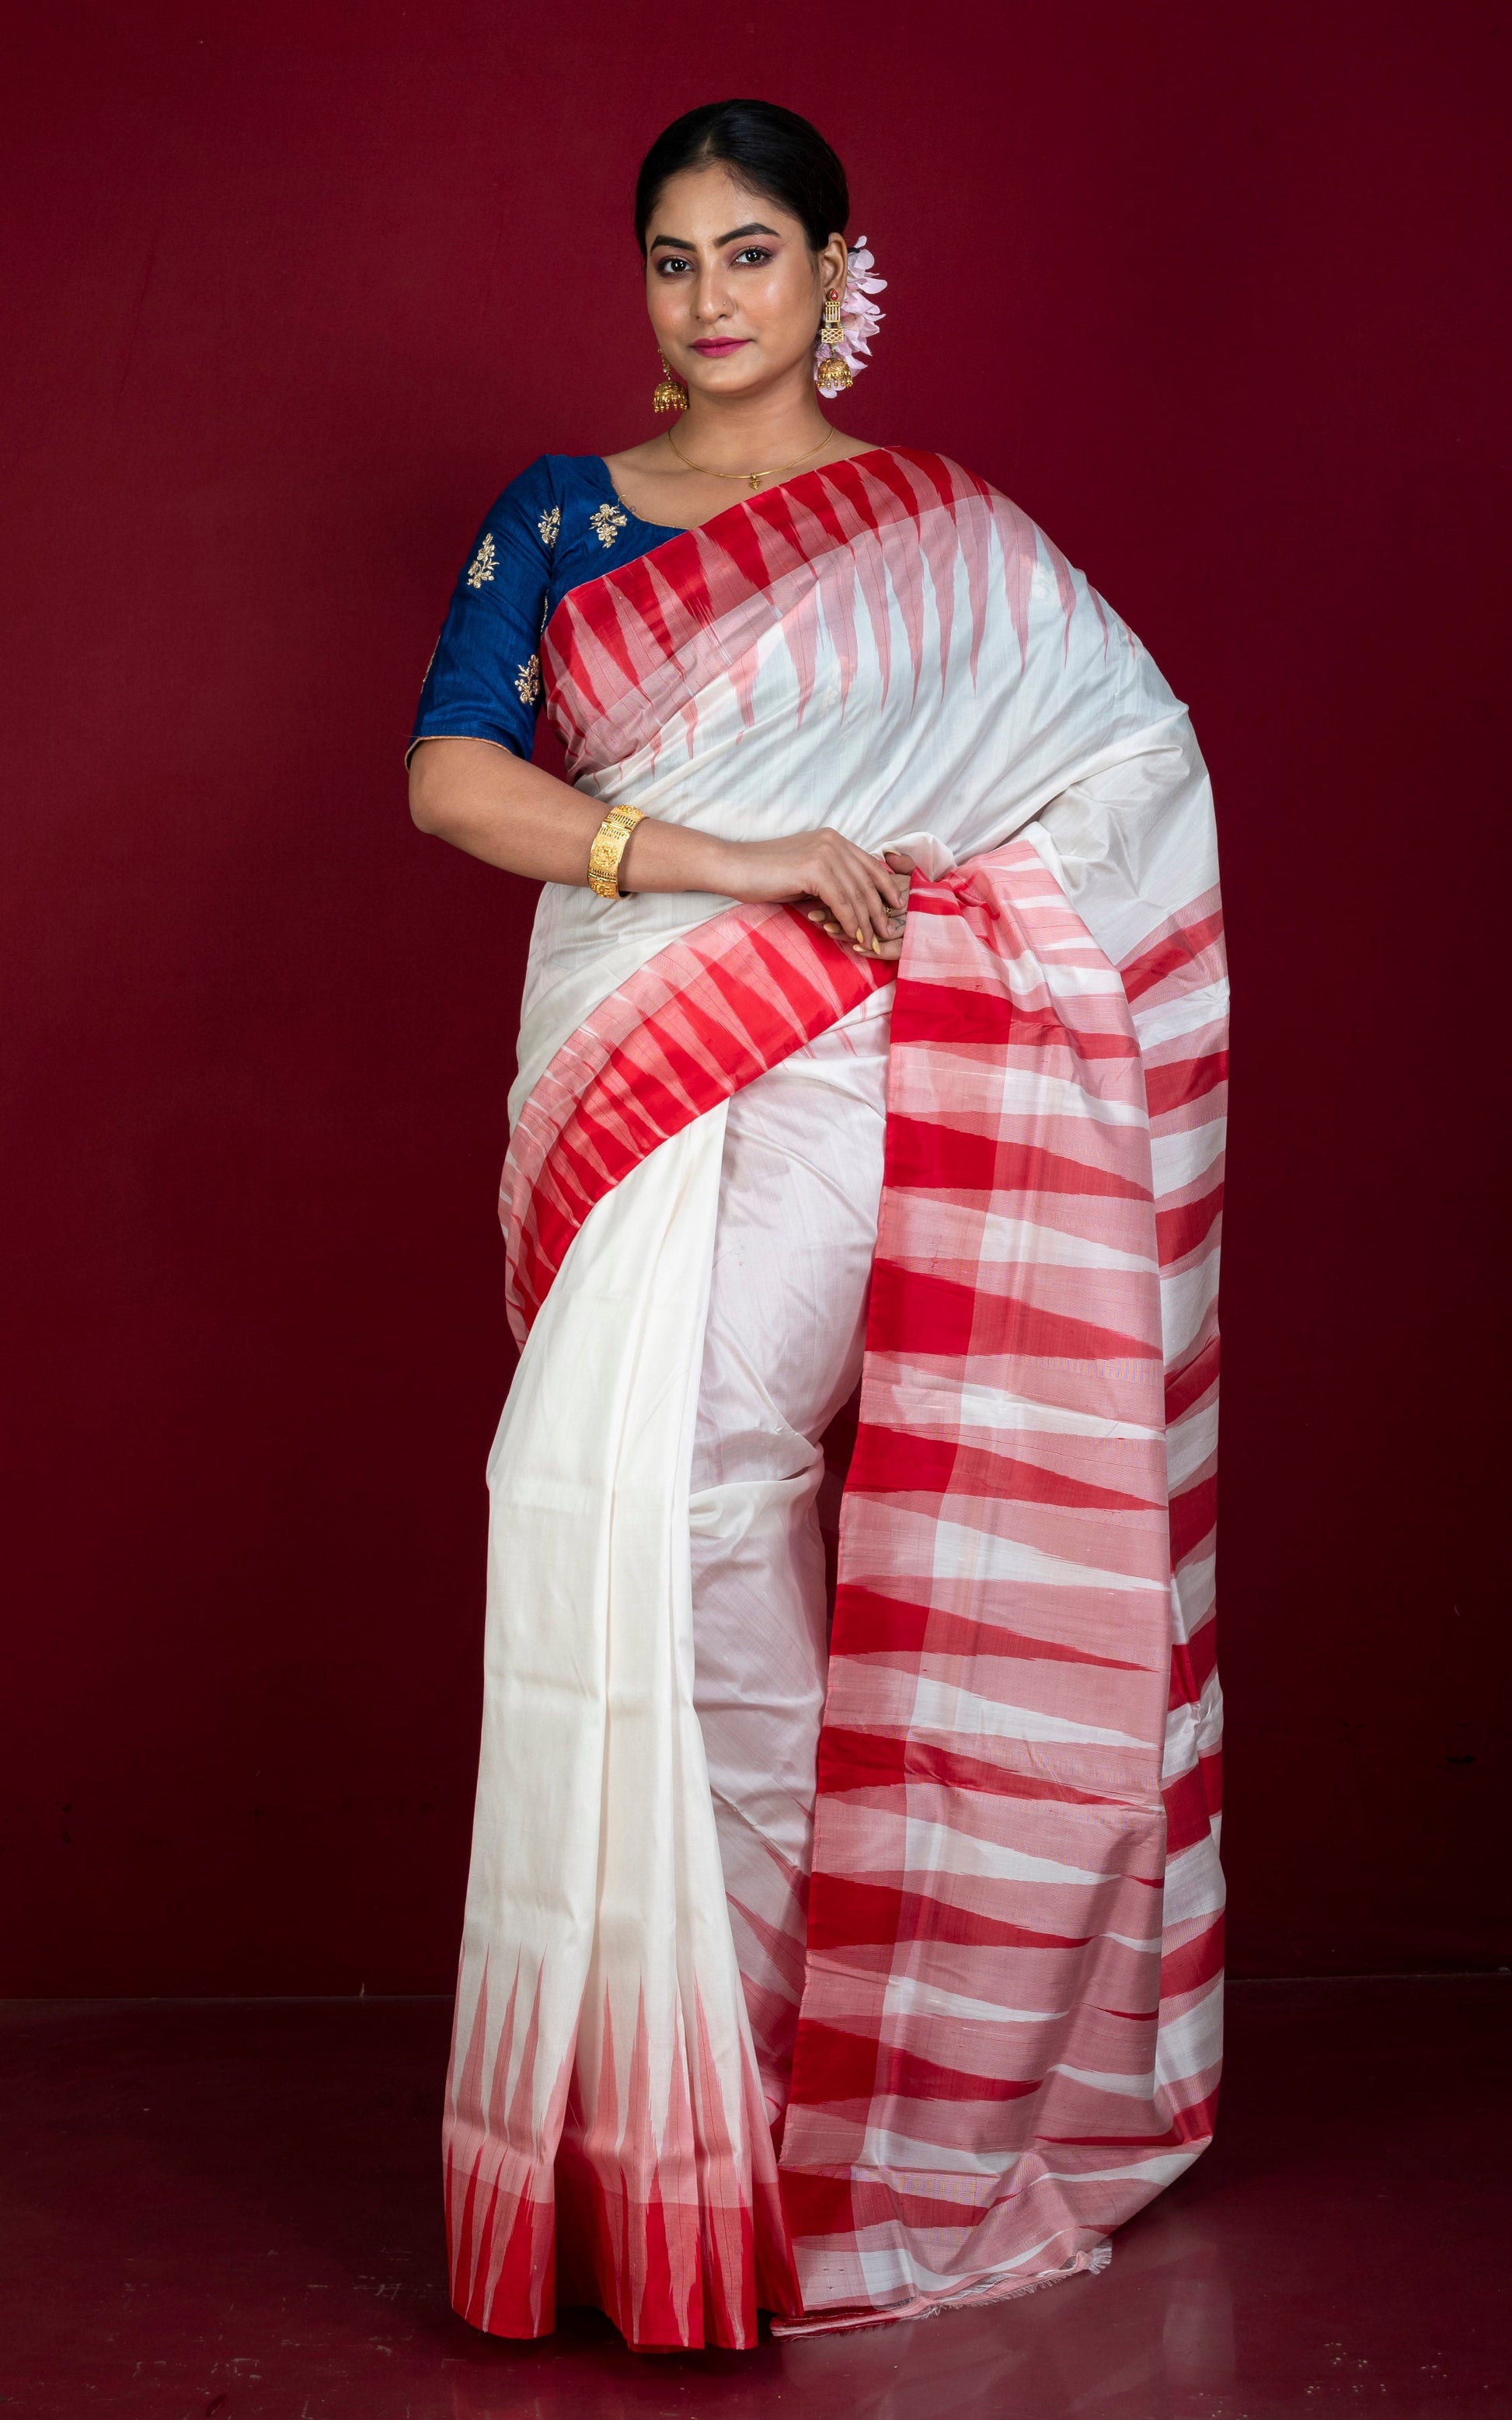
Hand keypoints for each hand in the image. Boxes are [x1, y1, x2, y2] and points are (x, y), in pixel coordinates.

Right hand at [710, 831, 914, 958]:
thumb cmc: (764, 875)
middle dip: (880, 910)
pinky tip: (855, 937)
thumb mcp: (805, 876)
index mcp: (833, 839)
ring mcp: (825, 853)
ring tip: (873, 942)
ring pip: (857, 894)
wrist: (733, 868)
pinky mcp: (814, 870)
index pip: (870, 865)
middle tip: (888, 933)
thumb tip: (853, 904)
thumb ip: (830, 882)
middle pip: (868, 881)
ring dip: (868, 922)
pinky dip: (851, 922)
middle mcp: (833, 842)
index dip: (885, 889)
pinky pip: (842, 902)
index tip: (894, 910)